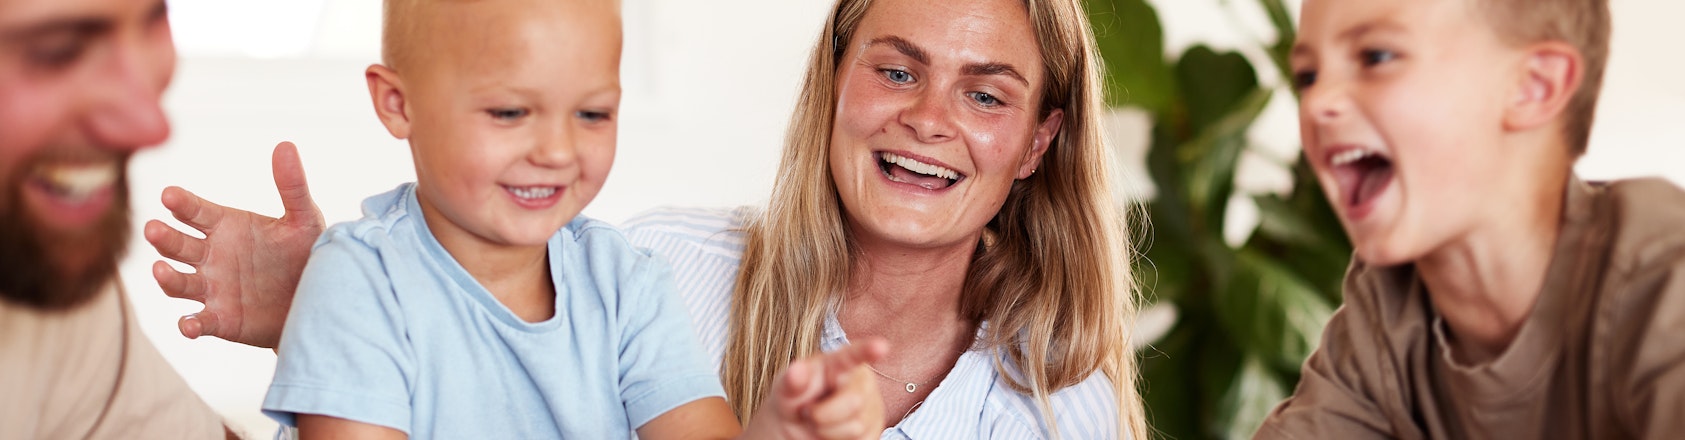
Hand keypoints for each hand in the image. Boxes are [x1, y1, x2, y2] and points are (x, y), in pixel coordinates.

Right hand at [144, 142, 324, 348]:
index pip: (196, 210)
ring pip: (179, 282)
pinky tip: (188, 325)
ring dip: (168, 278)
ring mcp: (211, 288)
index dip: (182, 203)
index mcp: (226, 225)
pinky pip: (199, 321)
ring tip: (160, 270)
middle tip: (153, 228)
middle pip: (178, 244)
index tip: (169, 195)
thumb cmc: (305, 253)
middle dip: (164, 237)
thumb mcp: (303, 220)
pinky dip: (189, 324)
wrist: (316, 299)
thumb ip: (292, 187)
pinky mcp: (219, 319)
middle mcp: (211, 255)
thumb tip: (286, 145)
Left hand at [747, 338, 888, 439]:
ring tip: (819, 421)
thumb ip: (791, 381)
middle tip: (808, 411)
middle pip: (854, 401)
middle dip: (823, 414)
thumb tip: (796, 369)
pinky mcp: (874, 430)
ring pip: (856, 427)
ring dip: (828, 430)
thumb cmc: (794, 402)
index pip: (854, 355)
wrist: (797, 428)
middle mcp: (861, 381)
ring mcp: (871, 406)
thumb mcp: (785, 390)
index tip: (881, 346)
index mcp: (838, 363)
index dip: (868, 350)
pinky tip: (832, 432)